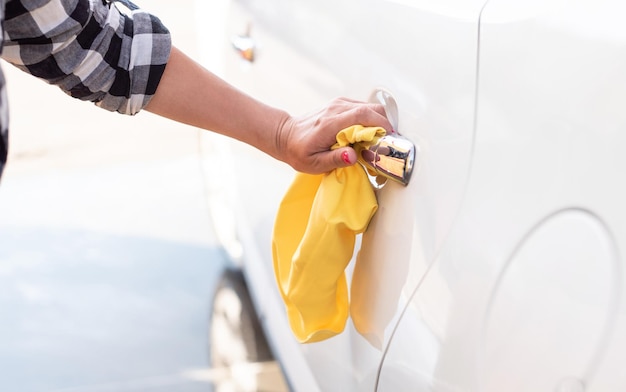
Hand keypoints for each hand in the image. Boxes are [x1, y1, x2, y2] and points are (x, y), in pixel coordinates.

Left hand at [276, 98, 391, 173]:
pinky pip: (363, 108)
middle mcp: (336, 109)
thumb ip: (335, 160)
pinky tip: (367, 134)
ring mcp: (339, 104)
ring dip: (379, 122)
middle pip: (371, 108)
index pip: (363, 115)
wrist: (285, 136)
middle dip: (385, 124)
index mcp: (331, 123)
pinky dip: (371, 120)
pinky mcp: (340, 105)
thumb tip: (353, 156)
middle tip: (387, 142)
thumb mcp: (314, 163)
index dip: (382, 125)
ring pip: (369, 107)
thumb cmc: (299, 151)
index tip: (390, 139)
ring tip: (378, 140)